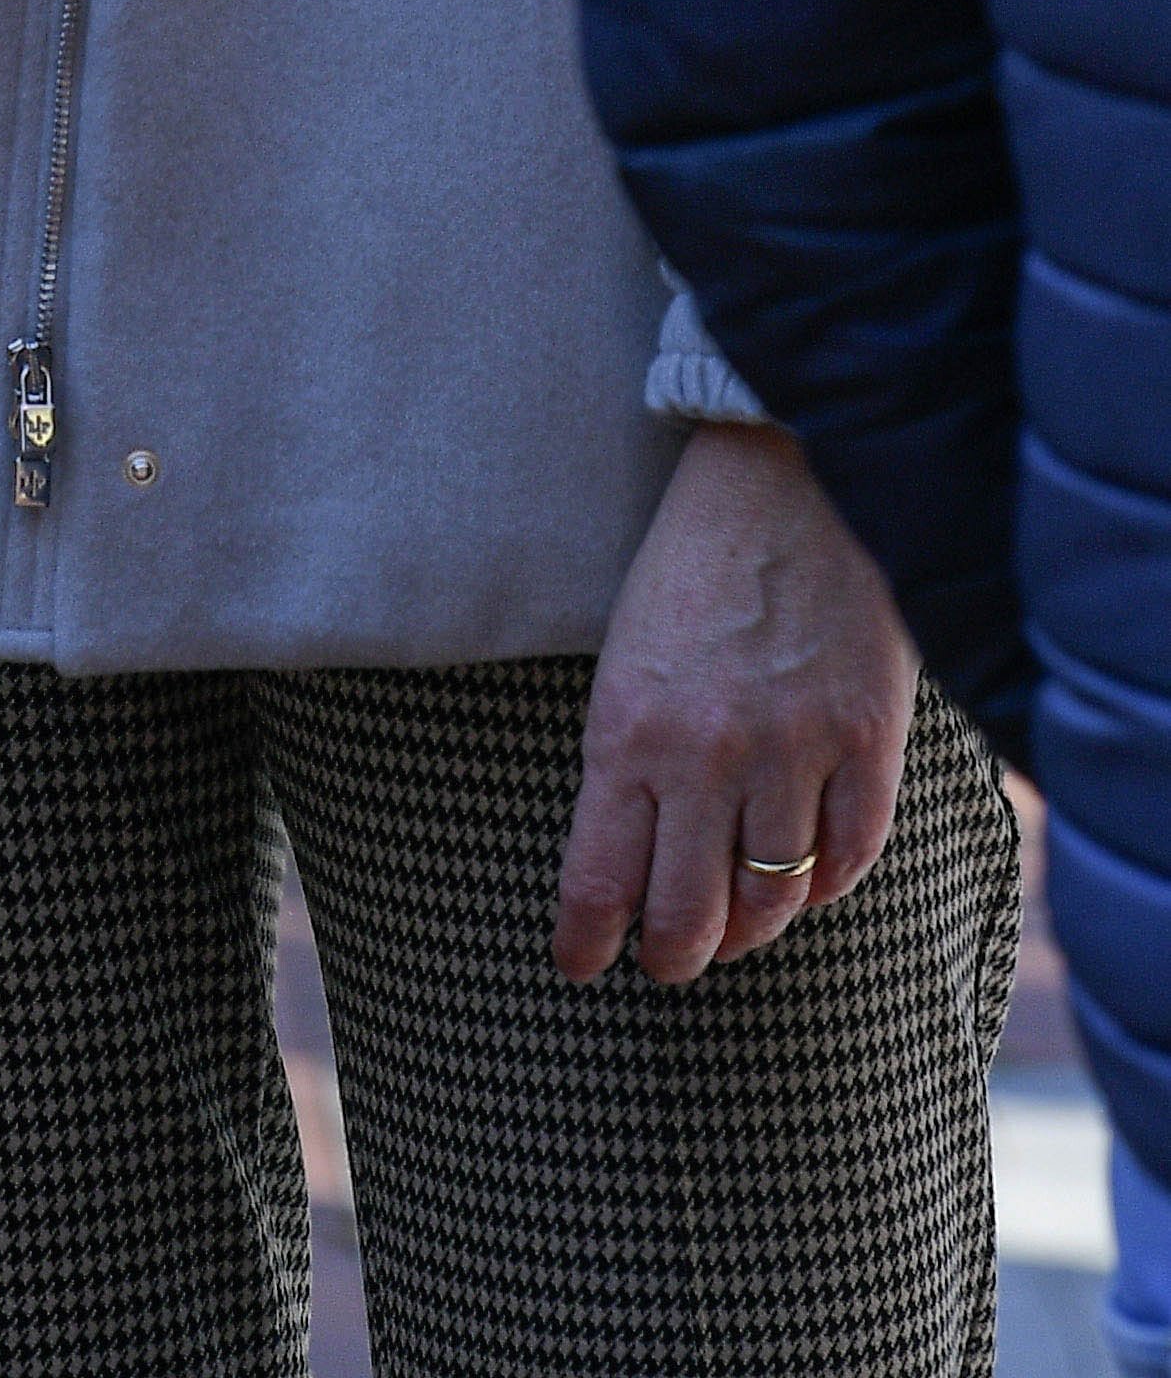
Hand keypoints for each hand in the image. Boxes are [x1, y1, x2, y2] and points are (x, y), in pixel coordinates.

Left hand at [553, 422, 915, 987]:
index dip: (586, 942)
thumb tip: (627, 855)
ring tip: (731, 930)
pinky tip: (804, 880)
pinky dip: (824, 883)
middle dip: (670, 957)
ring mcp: (792, 750)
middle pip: (687, 918)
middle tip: (663, 962)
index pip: (599, 880)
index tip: (578, 965)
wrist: (785, 478)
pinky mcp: (865, 740)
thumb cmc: (692, 562)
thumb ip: (628, 755)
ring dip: (747, 931)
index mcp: (626, 729)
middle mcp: (706, 755)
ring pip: (770, 900)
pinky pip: (848, 857)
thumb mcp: (626, 655)